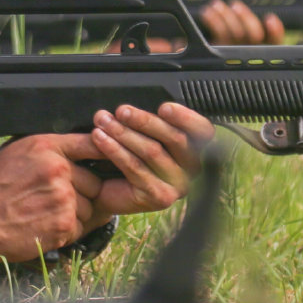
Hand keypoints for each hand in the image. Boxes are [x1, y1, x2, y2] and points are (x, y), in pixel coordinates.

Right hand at [0, 133, 107, 273]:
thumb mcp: (14, 153)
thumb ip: (45, 149)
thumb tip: (75, 146)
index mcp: (45, 147)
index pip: (91, 143)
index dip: (103, 151)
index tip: (110, 157)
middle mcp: (58, 169)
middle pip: (93, 181)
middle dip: (81, 192)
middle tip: (55, 199)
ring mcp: (63, 198)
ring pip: (89, 206)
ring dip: (75, 213)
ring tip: (45, 213)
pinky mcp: (64, 224)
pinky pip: (81, 226)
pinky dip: (67, 230)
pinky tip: (44, 225)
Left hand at [88, 102, 215, 216]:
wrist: (108, 191)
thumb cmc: (128, 156)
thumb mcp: (142, 133)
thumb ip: (147, 120)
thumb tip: (133, 105)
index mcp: (195, 148)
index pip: (202, 130)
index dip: (185, 117)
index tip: (164, 108)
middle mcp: (192, 168)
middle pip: (175, 139)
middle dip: (145, 121)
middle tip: (121, 111)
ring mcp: (178, 185)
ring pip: (152, 151)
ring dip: (124, 133)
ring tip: (103, 121)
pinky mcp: (160, 197)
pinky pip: (135, 167)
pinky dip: (115, 149)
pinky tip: (100, 139)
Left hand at [198, 0, 283, 45]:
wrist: (197, 42)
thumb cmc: (226, 26)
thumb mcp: (239, 12)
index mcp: (260, 42)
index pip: (275, 42)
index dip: (276, 31)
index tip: (270, 18)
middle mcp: (249, 51)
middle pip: (255, 36)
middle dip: (246, 17)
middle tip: (235, 5)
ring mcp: (233, 54)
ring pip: (236, 35)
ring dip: (225, 15)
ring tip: (216, 5)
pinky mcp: (217, 53)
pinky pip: (218, 36)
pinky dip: (213, 20)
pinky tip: (207, 13)